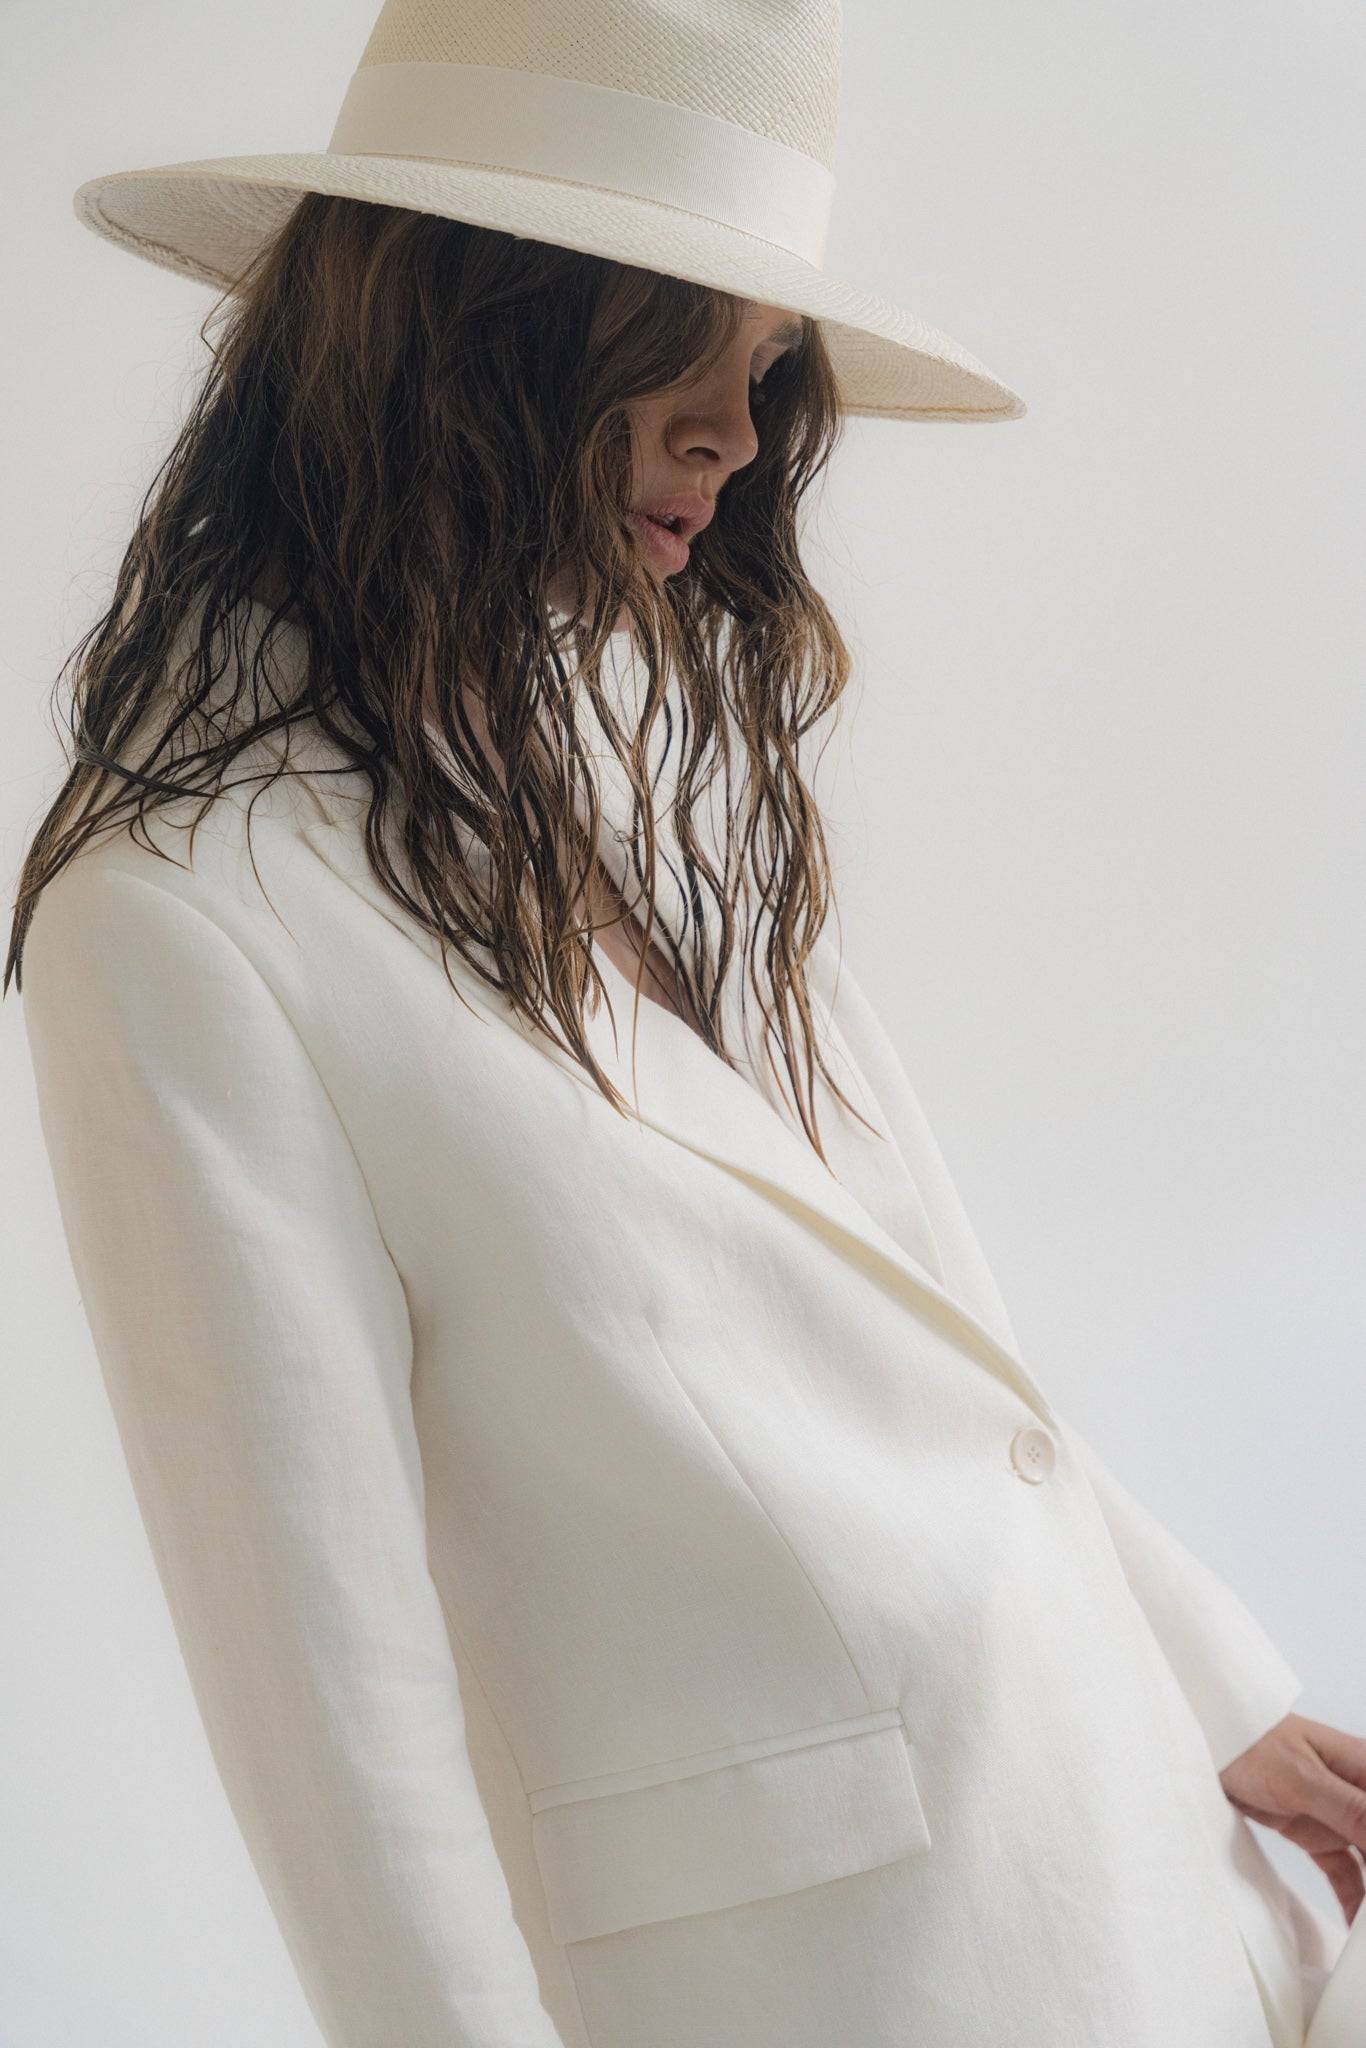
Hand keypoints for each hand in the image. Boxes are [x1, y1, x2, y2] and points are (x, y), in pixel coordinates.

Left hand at [1219, 1712, 1365, 1924]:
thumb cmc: (1251, 1744)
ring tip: (1364, 1931)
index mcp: (1364, 1767)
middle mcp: (1358, 1793)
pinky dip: (1352, 1898)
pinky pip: (1346, 1872)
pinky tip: (1353, 1922)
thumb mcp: (1303, 1779)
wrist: (1209, 1745)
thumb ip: (1351, 1810)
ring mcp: (1339, 1816)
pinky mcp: (1318, 1834)